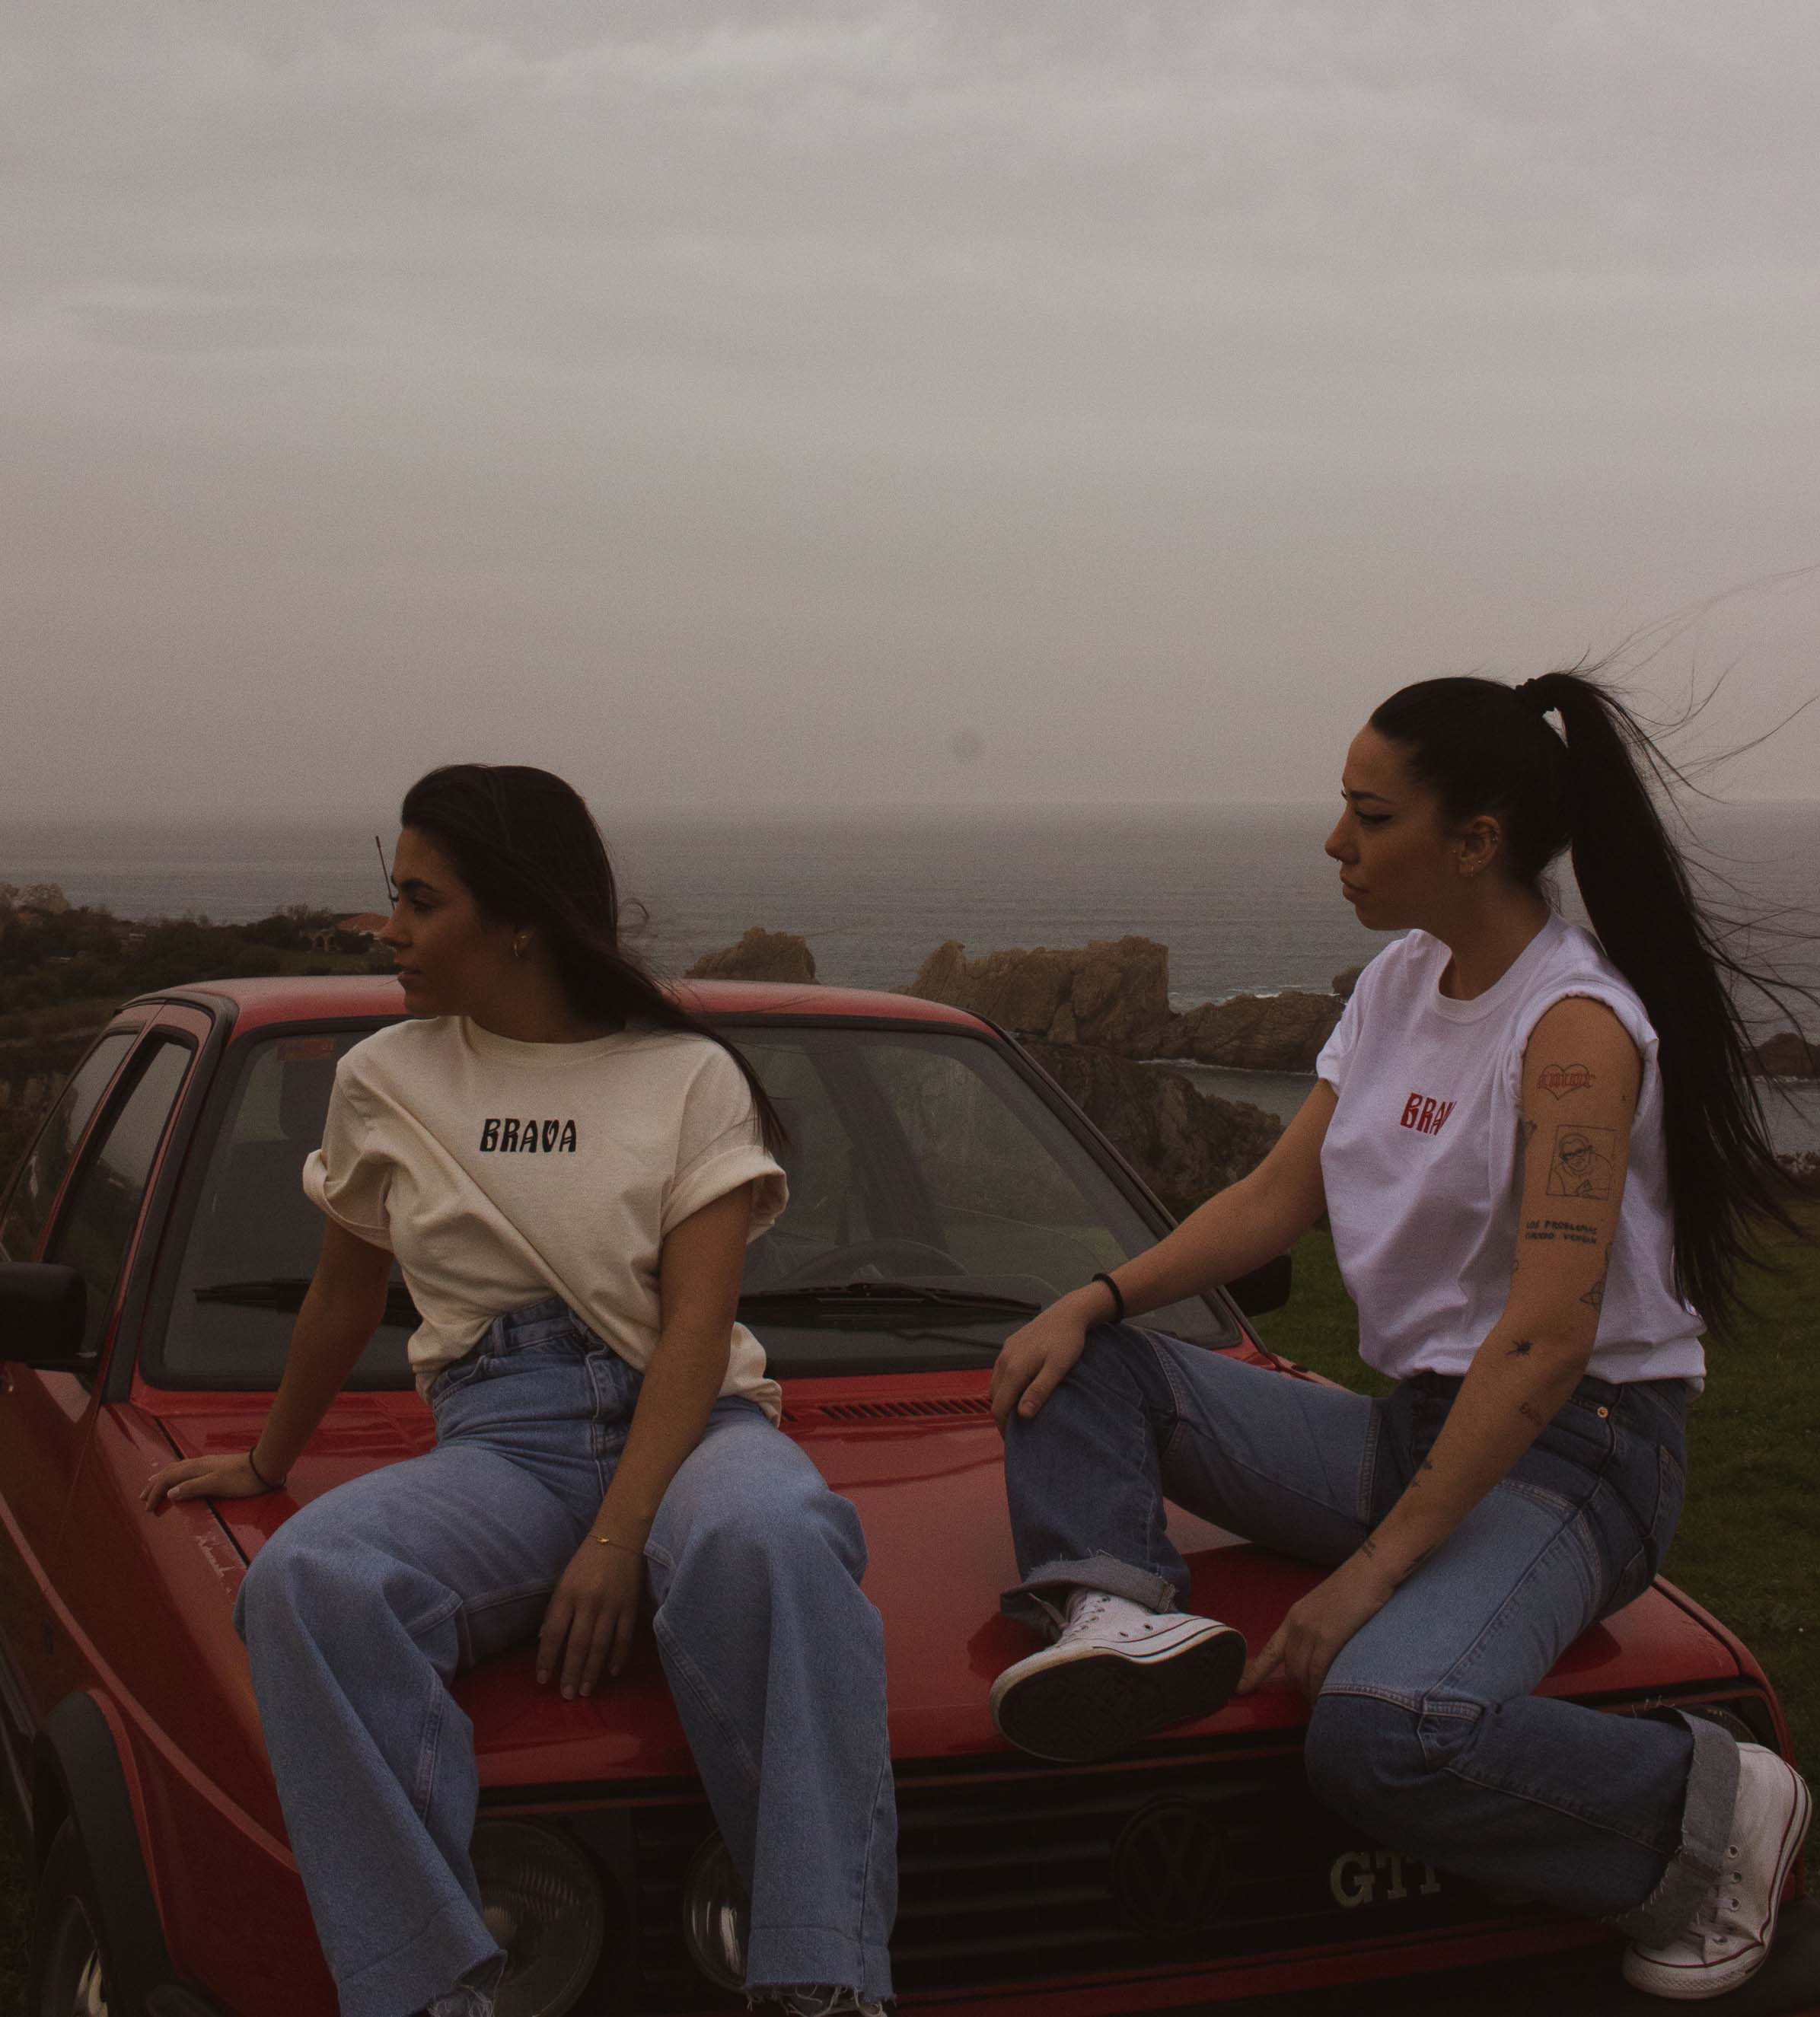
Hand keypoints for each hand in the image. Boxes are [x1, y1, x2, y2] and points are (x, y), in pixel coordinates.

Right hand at [142, 1453, 275, 1511]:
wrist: (265, 1466)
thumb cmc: (242, 1479)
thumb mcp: (216, 1485)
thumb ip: (193, 1488)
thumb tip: (169, 1493)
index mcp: (195, 1468)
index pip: (168, 1479)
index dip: (155, 1493)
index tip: (147, 1509)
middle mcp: (198, 1464)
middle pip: (169, 1472)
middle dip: (154, 1485)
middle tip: (142, 1497)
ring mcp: (206, 1464)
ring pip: (177, 1469)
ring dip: (163, 1478)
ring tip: (153, 1485)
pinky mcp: (214, 1466)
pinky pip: (186, 1469)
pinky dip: (175, 1475)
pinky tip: (179, 1478)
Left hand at [537, 1538, 644, 1699]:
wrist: (620, 1536)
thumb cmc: (586, 1561)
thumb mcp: (563, 1581)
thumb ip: (554, 1611)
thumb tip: (542, 1640)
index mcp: (566, 1594)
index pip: (553, 1633)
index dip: (546, 1659)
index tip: (543, 1680)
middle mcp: (588, 1602)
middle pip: (577, 1644)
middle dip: (571, 1673)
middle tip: (567, 1696)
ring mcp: (611, 1605)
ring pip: (600, 1645)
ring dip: (592, 1671)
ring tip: (587, 1691)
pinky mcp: (630, 1606)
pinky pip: (624, 1636)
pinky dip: (618, 1656)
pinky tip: (612, 1672)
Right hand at [990, 1296, 1093, 1429]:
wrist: (1068, 1313)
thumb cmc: (1067, 1342)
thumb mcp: (1058, 1369)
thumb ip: (1039, 1391)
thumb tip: (1022, 1415)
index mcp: (1014, 1369)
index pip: (999, 1407)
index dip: (1003, 1427)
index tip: (1014, 1442)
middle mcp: (1004, 1360)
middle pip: (994, 1397)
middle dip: (1001, 1416)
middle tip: (1017, 1432)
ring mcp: (1005, 1351)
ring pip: (995, 1384)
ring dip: (1001, 1401)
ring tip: (1017, 1413)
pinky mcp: (1009, 1344)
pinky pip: (999, 1371)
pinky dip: (1003, 1386)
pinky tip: (1017, 1390)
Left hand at [1238, 1548, 1399, 1701]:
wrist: (1370, 1570)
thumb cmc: (1354, 1588)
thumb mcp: (1324, 1607)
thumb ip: (1315, 1627)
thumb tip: (1316, 1651)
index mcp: (1294, 1616)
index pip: (1270, 1650)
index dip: (1254, 1672)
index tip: (1240, 1688)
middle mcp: (1298, 1624)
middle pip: (1289, 1667)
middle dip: (1297, 1686)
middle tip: (1310, 1698)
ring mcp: (1312, 1630)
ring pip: (1302, 1672)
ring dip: (1309, 1691)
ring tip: (1319, 1702)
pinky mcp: (1329, 1636)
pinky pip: (1318, 1671)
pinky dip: (1319, 1688)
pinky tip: (1325, 1696)